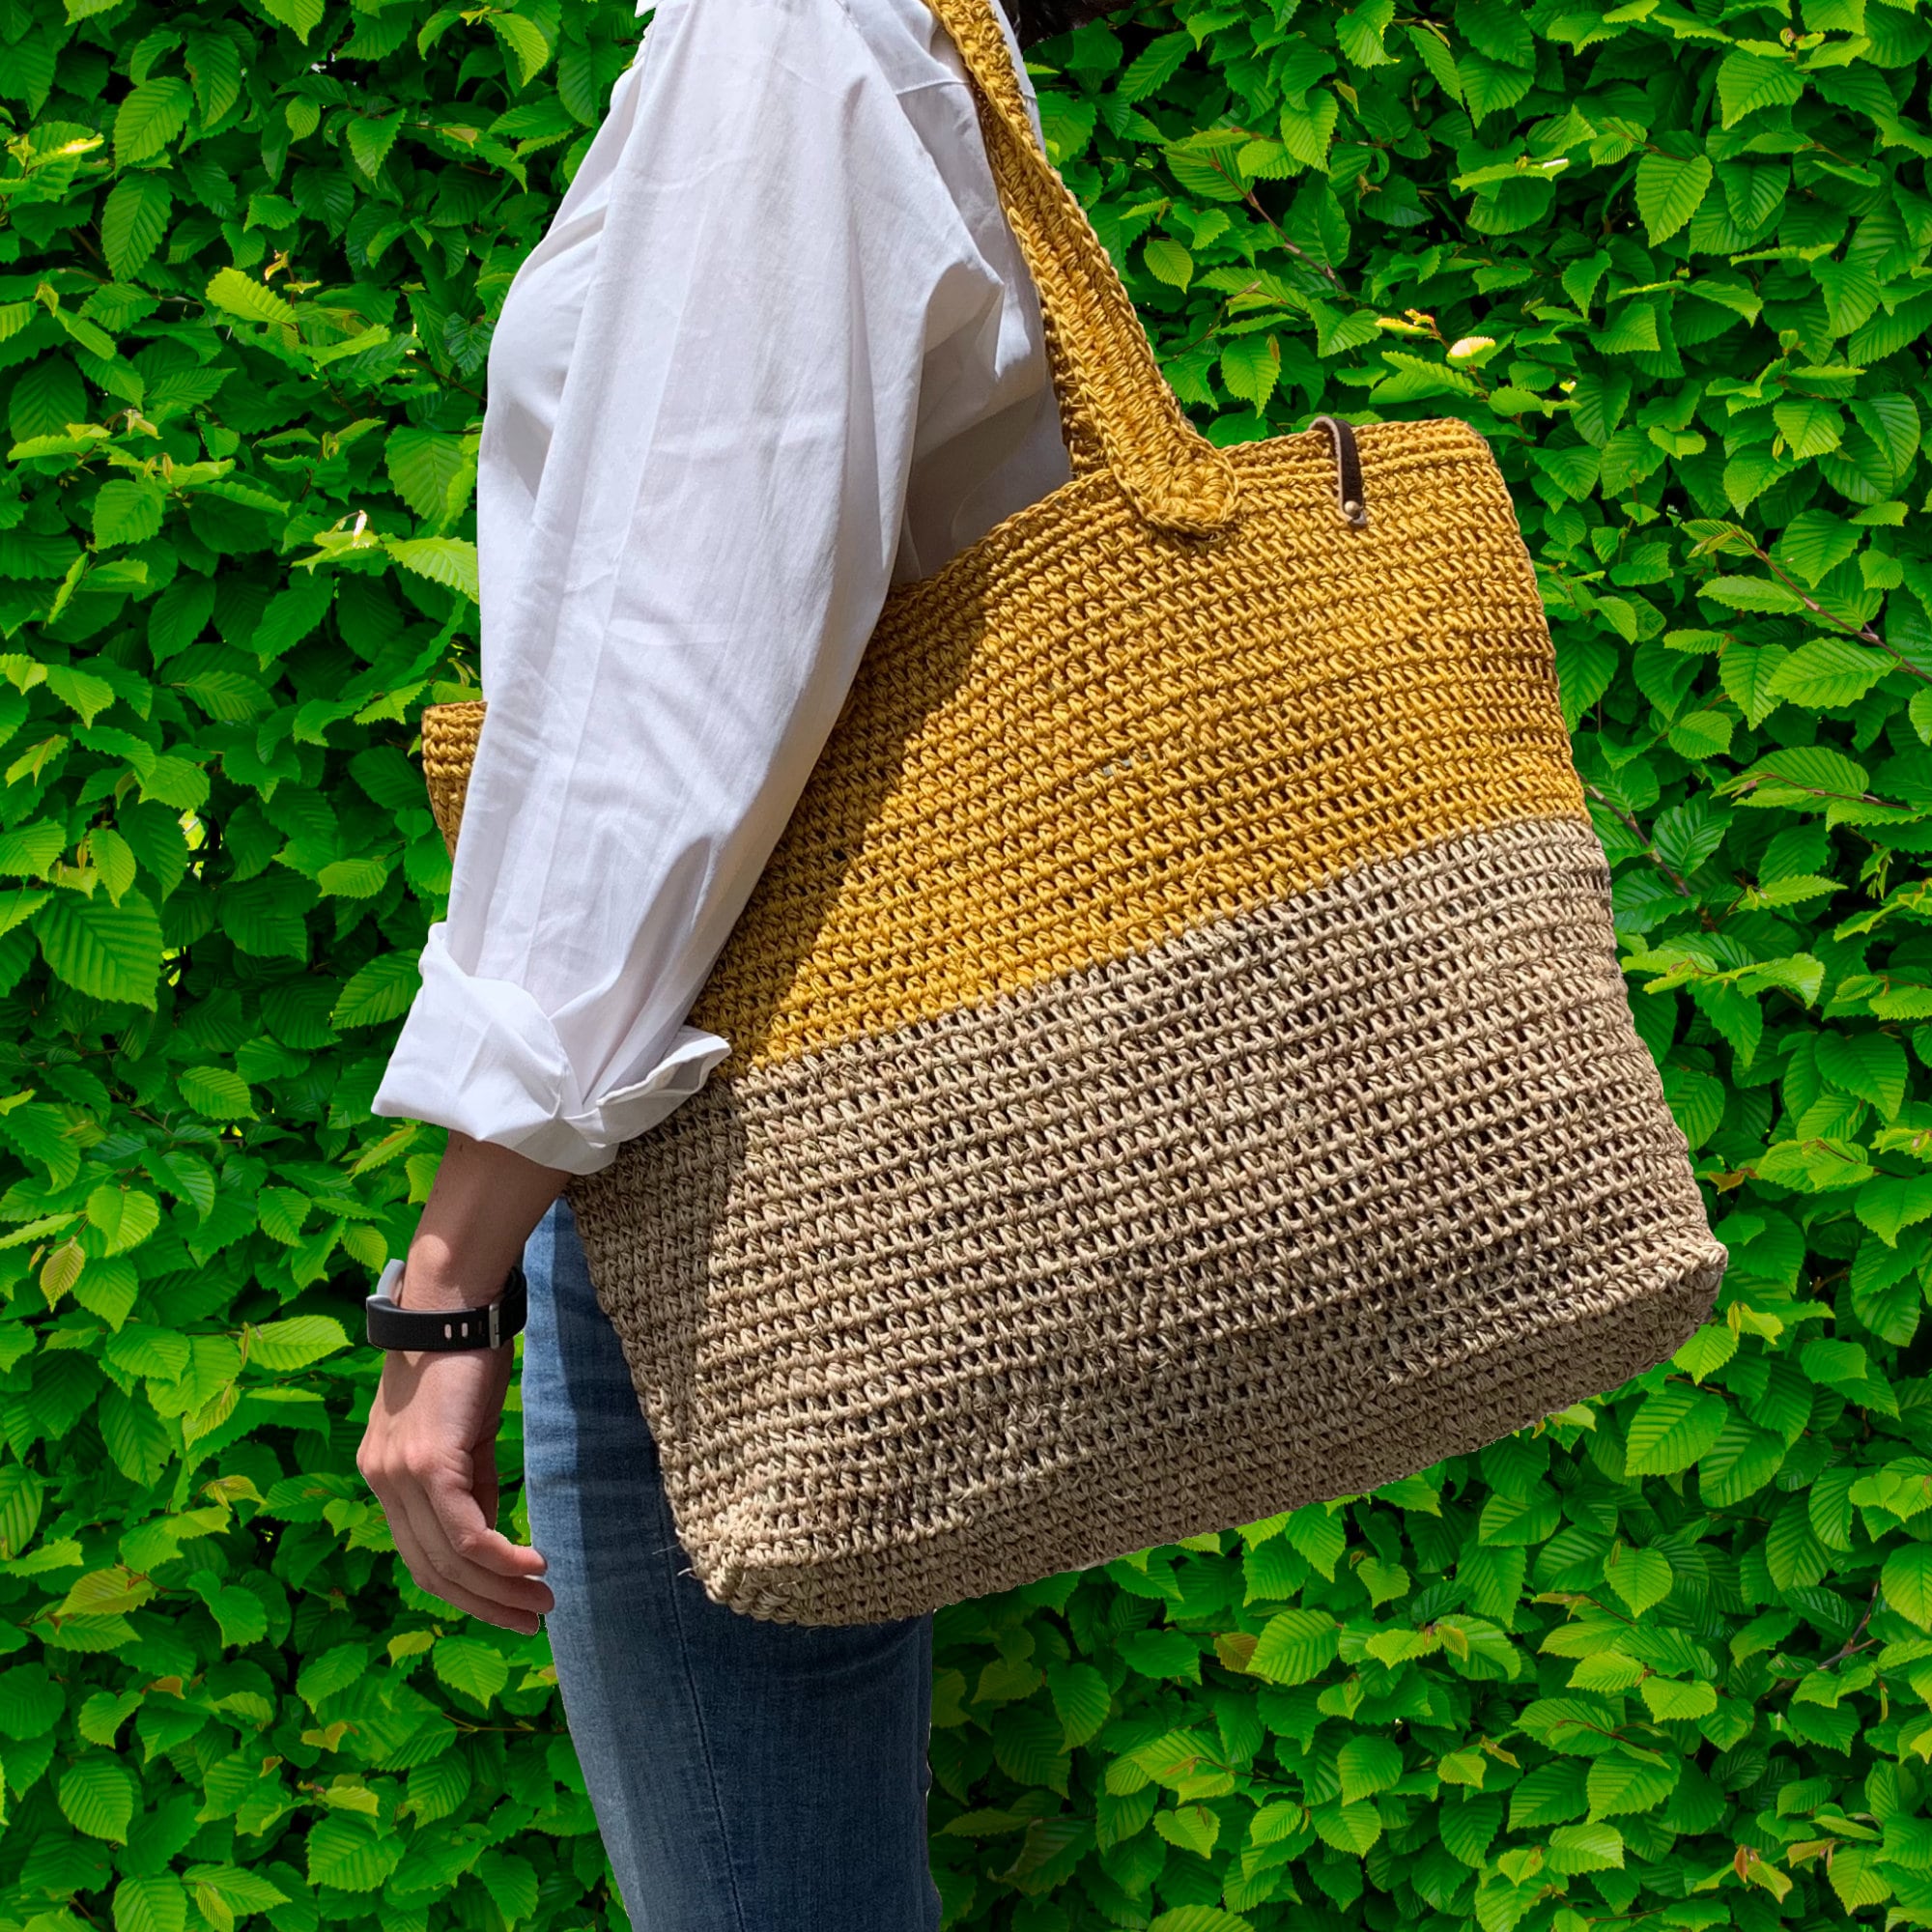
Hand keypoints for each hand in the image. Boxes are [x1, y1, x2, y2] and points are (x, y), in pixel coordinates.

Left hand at [358, 1336, 554, 1632]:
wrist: (453, 1303)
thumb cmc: (464, 1357)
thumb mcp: (463, 1431)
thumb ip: (469, 1483)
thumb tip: (490, 1534)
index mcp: (384, 1476)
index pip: (418, 1555)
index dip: (464, 1590)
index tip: (508, 1606)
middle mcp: (381, 1482)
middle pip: (429, 1570)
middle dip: (484, 1604)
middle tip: (532, 1619)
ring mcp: (399, 1474)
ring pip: (448, 1559)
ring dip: (500, 1589)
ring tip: (542, 1599)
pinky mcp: (428, 1463)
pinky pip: (463, 1533)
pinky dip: (500, 1558)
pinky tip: (533, 1565)